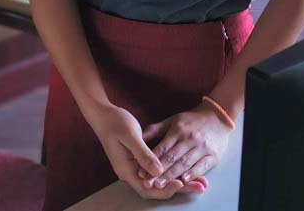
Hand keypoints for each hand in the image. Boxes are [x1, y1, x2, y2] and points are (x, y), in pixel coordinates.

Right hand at [86, 103, 206, 197]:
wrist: (103, 114)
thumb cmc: (115, 123)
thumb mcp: (130, 136)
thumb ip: (143, 154)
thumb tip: (159, 170)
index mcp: (126, 169)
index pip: (148, 189)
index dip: (165, 188)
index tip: (181, 182)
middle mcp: (131, 173)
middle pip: (157, 189)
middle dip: (178, 188)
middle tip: (200, 187)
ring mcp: (135, 167)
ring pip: (160, 181)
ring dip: (179, 181)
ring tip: (200, 182)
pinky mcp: (140, 160)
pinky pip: (158, 171)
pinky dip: (173, 171)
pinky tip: (187, 170)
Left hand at [136, 102, 232, 188]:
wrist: (218, 117)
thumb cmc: (192, 121)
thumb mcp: (173, 120)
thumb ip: (156, 129)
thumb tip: (139, 137)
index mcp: (178, 130)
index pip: (162, 148)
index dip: (151, 161)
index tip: (141, 172)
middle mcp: (189, 138)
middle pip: (172, 157)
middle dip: (159, 172)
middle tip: (148, 183)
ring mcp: (202, 147)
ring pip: (184, 163)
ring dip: (172, 175)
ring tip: (161, 185)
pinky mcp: (213, 155)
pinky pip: (202, 165)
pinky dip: (193, 173)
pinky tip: (184, 180)